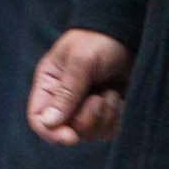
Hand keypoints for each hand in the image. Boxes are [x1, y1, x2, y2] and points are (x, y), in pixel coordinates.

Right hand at [28, 28, 133, 145]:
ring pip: (88, 133)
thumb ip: (67, 92)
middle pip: (65, 130)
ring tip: (110, 93)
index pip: (38, 119)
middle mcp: (64, 99)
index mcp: (49, 85)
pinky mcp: (107, 108)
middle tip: (98, 99)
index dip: (51, 133)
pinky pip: (107, 130)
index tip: (71, 137)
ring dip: (103, 117)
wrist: (130, 31)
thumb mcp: (82, 61)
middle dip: (85, 120)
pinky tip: (118, 98)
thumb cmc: (101, 40)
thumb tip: (49, 123)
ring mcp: (86, 105)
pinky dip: (115, 118)